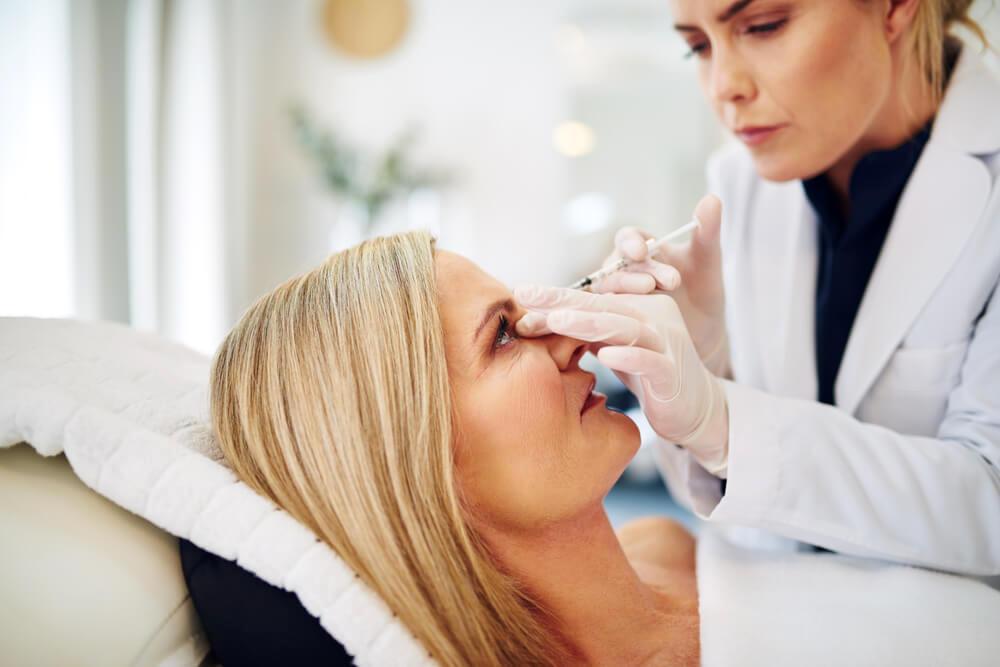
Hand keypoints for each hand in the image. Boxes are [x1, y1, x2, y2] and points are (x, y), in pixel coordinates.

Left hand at [514, 286, 729, 475]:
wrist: (696, 408)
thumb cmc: (649, 374)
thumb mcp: (615, 346)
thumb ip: (589, 330)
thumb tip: (541, 319)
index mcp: (637, 306)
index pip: (591, 298)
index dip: (555, 297)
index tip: (520, 296)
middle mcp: (652, 316)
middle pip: (603, 303)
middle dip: (562, 298)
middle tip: (526, 292)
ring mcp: (665, 343)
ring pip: (625, 327)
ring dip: (590, 323)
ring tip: (556, 319)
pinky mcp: (673, 373)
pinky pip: (652, 362)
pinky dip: (630, 356)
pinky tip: (606, 355)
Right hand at [542, 195, 730, 377]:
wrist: (704, 335)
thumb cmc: (702, 293)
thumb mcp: (708, 262)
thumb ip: (708, 231)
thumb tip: (712, 198)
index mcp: (642, 250)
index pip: (626, 239)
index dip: (630, 242)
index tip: (643, 250)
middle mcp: (623, 272)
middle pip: (615, 267)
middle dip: (637, 272)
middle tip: (665, 281)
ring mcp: (615, 298)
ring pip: (604, 293)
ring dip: (624, 293)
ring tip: (650, 295)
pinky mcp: (611, 324)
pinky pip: (601, 320)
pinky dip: (610, 320)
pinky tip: (629, 324)